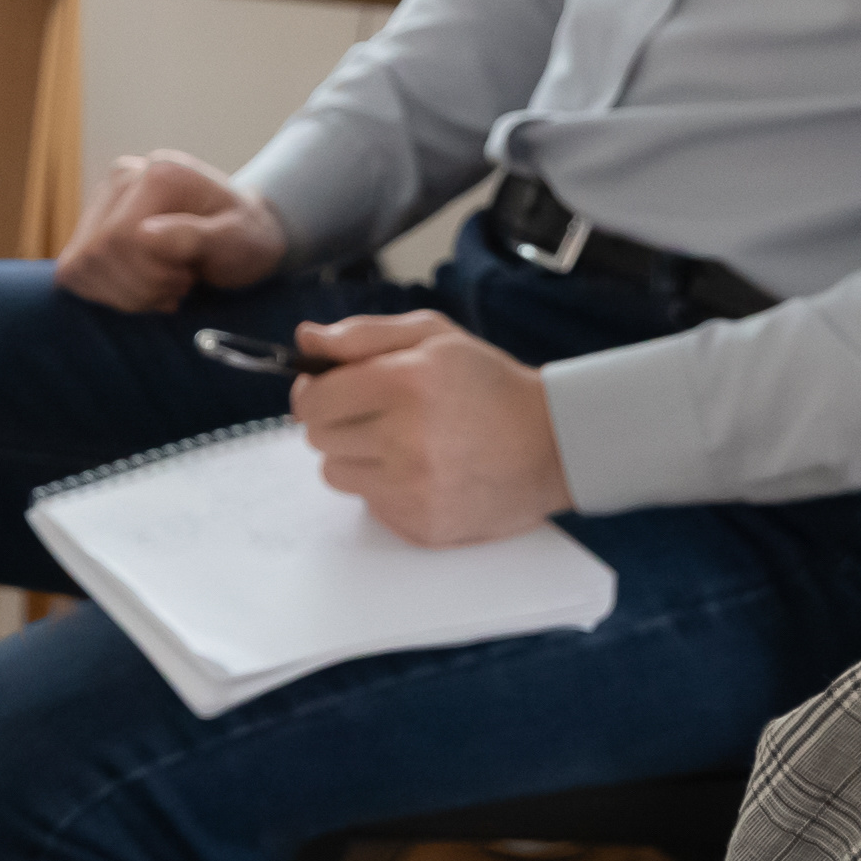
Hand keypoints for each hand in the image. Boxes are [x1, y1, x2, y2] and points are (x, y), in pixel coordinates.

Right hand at [60, 150, 286, 313]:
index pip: (120, 238)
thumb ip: (195, 236)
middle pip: (96, 253)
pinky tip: (141, 285)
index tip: (188, 279)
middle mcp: (122, 177)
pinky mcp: (92, 224)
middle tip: (178, 285)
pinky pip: (73, 272)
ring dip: (124, 293)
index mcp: (159, 174)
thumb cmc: (247, 237)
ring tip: (163, 285)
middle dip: (138, 287)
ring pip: (79, 266)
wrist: (245, 231)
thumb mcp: (239, 240)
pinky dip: (107, 292)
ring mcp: (103, 199)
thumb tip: (144, 235)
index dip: (149, 275)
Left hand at [288, 310, 572, 545]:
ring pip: (337, 474)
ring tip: (401, 442)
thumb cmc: (490, 385)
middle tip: (375, 414)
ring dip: (357, 457)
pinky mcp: (423, 526)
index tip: (328, 390)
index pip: (314, 400)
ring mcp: (414, 490)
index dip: (315, 392)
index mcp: (405, 384)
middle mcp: (407, 440)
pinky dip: (385, 488)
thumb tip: (306, 340)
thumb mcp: (433, 337)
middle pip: (319, 438)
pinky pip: (370, 505)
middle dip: (337, 421)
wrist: (554, 445)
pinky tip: (422, 471)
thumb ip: (362, 335)